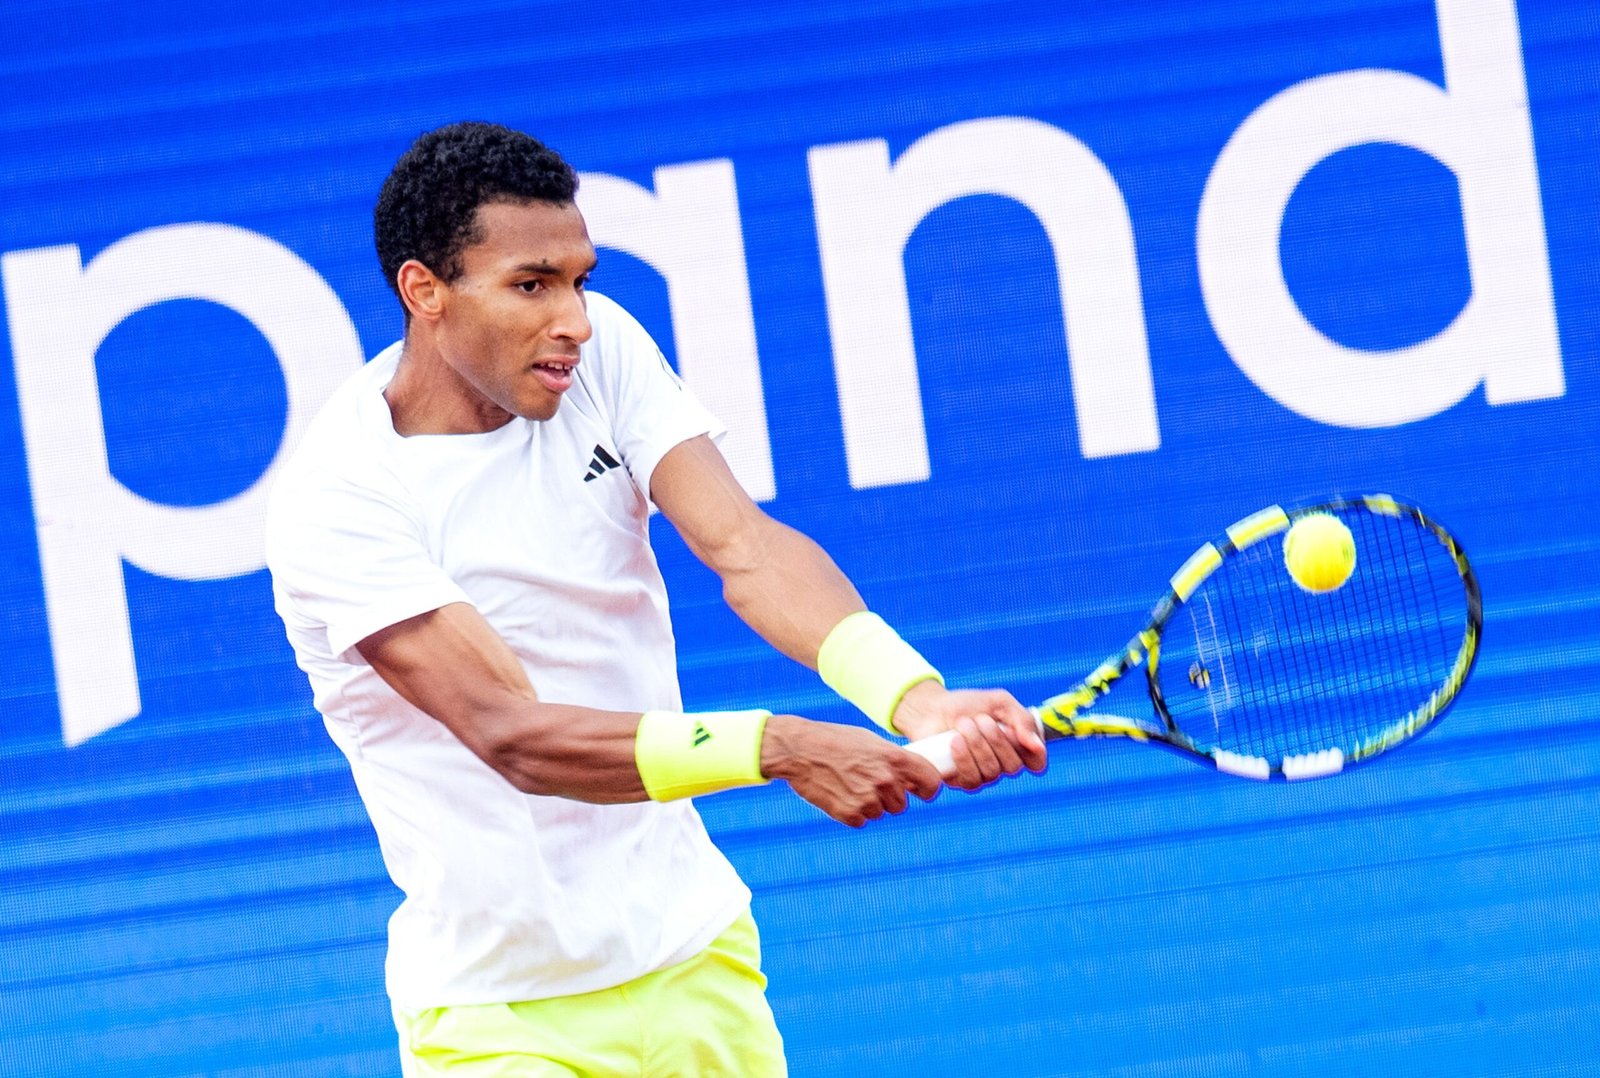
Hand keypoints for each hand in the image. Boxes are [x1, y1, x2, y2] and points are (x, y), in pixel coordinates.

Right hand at [760, 715, 943, 826]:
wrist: (799, 750)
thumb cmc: (835, 740)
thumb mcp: (870, 742)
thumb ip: (893, 760)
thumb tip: (912, 778)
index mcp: (895, 759)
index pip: (931, 783)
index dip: (928, 789)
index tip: (922, 792)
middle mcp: (885, 780)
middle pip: (901, 804)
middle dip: (889, 797)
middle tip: (867, 782)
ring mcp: (868, 799)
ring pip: (880, 813)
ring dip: (869, 805)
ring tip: (849, 784)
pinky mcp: (850, 814)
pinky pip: (861, 820)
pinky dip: (852, 812)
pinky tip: (838, 793)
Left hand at [890, 680, 1047, 789]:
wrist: (930, 709)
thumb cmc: (967, 705)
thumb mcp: (999, 702)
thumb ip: (1021, 720)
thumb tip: (1036, 745)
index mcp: (1016, 745)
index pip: (1037, 763)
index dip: (1035, 754)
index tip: (1018, 734)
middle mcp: (1002, 764)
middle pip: (1013, 766)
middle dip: (996, 740)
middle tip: (980, 719)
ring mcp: (982, 775)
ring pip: (991, 773)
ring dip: (977, 745)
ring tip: (964, 724)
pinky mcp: (961, 781)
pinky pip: (971, 780)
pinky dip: (963, 758)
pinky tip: (954, 741)